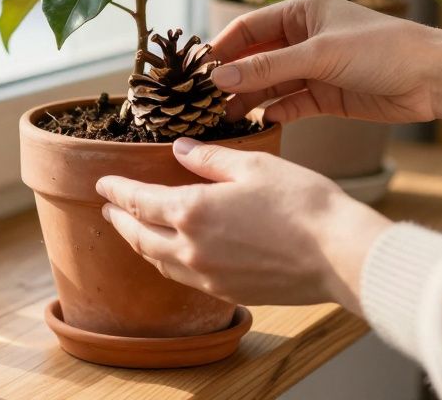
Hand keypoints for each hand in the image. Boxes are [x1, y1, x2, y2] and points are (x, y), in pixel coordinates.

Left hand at [96, 138, 391, 311]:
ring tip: (134, 229)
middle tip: (108, 208)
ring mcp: (208, 277)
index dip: (116, 191)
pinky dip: (167, 262)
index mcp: (191, 212)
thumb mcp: (253, 165)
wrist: (339, 255)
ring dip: (140, 243)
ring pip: (158, 261)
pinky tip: (173, 254)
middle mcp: (191, 249)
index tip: (102, 183)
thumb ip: (210, 159)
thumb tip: (180, 149)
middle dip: (119, 220)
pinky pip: (183, 277)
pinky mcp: (228, 293)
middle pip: (139, 236)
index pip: (138, 201)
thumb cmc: (302, 203)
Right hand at [209, 0, 441, 124]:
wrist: (434, 79)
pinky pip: (289, 104)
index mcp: (301, 11)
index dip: (221, 48)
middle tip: (202, 99)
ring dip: (247, 99)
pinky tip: (256, 123)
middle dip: (231, 77)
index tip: (196, 70)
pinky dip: (272, 113)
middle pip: (254, 58)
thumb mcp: (320, 54)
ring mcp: (314, 68)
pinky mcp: (326, 96)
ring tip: (221, 117)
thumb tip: (220, 77)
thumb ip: (269, 67)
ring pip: (269, 84)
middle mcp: (304, 38)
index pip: (247, 27)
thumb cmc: (382, 50)